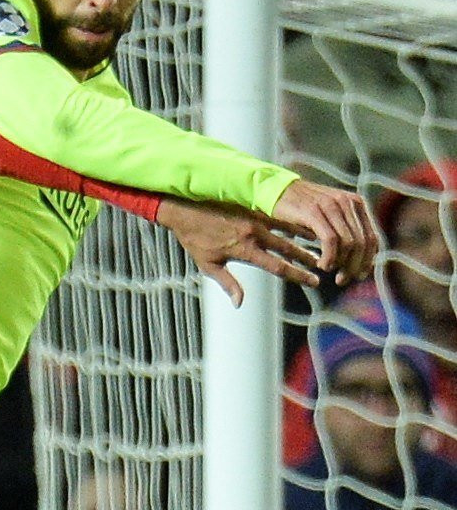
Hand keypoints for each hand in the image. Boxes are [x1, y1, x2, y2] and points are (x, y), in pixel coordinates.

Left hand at [156, 197, 333, 306]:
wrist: (183, 208)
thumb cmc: (194, 239)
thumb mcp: (208, 265)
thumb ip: (228, 283)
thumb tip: (240, 303)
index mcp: (244, 250)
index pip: (277, 266)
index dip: (298, 275)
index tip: (314, 281)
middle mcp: (254, 233)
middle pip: (289, 248)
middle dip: (308, 258)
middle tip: (326, 266)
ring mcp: (255, 217)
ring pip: (288, 228)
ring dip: (307, 237)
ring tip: (324, 243)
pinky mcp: (253, 205)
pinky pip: (279, 213)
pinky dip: (293, 218)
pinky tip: (307, 220)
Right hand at [268, 180, 377, 288]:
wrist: (275, 189)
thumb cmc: (301, 208)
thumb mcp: (329, 217)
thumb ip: (344, 231)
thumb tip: (356, 260)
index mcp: (356, 203)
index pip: (372, 238)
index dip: (367, 261)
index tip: (357, 276)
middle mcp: (348, 202)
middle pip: (362, 243)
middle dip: (354, 267)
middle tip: (341, 280)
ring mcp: (332, 205)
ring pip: (349, 244)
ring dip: (341, 264)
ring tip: (329, 271)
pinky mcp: (314, 211)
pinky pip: (331, 241)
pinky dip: (329, 258)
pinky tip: (321, 265)